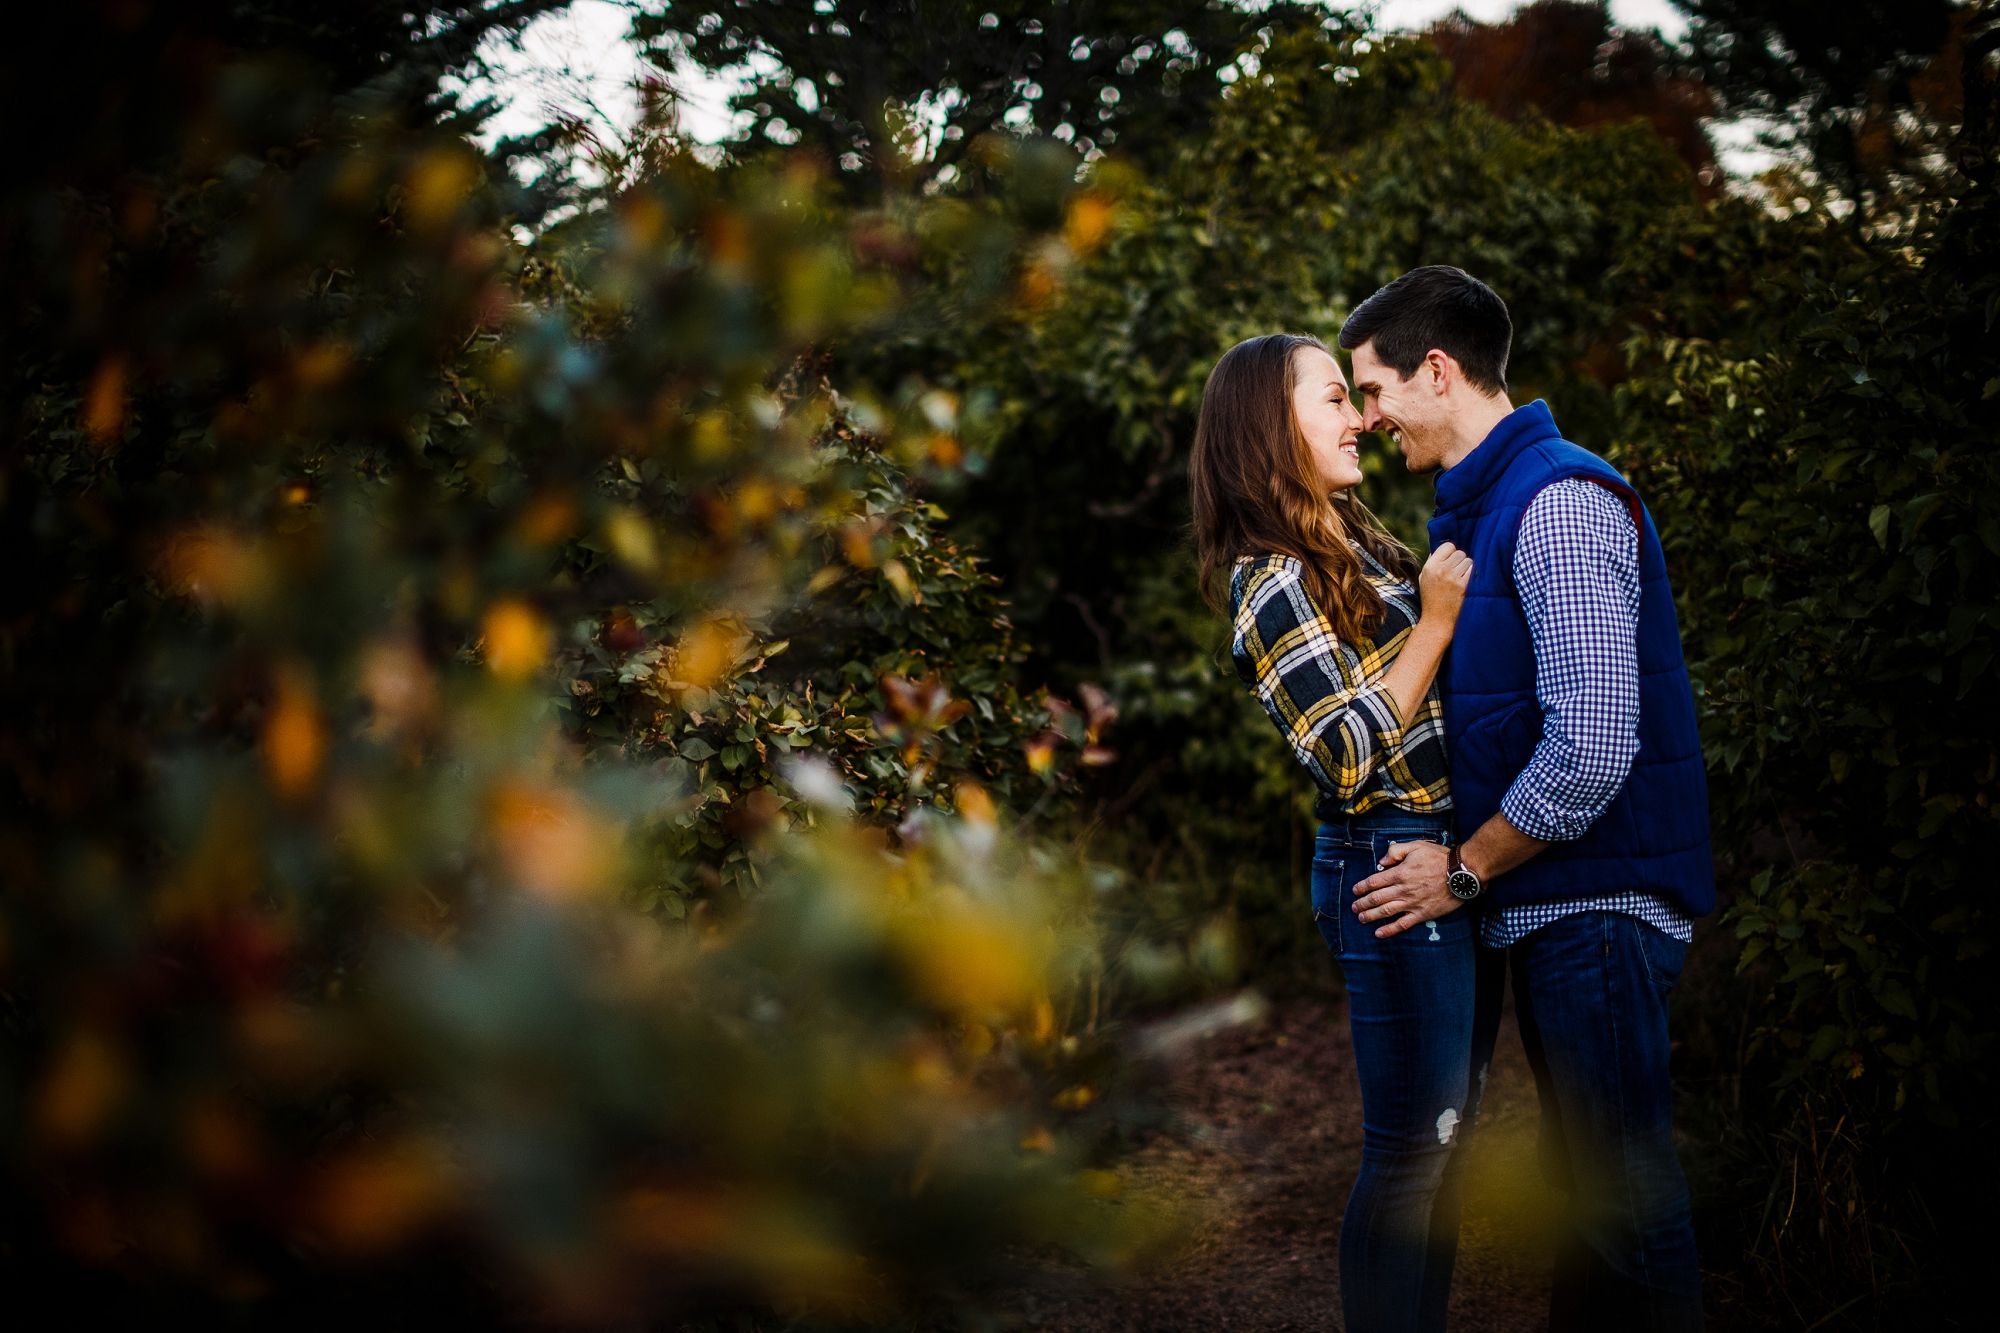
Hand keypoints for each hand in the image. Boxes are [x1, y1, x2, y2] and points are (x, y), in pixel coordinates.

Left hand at [1350, 840, 1465, 938]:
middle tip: (1354, 907)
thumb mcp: (1416, 846)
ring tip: (1361, 918)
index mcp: (1399, 873)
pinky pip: (1402, 924)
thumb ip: (1395, 851)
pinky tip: (1379, 933)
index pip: (1374, 882)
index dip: (1362, 887)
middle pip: (1376, 899)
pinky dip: (1389, 930)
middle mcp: (1402, 890)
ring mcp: (1411, 904)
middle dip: (1362, 903)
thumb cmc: (1439, 858)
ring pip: (1385, 912)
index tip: (1355, 891)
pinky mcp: (1422, 914)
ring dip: (1370, 916)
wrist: (1462, 873)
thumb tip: (1381, 861)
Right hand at [1416, 542, 1473, 629]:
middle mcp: (1440, 570)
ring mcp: (1452, 578)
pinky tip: (1468, 583)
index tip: (1452, 561)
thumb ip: (1432, 562)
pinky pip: (1474, 570)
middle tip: (1458, 572)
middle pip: (1460, 552)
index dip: (1452, 552)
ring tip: (1462, 578)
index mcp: (1429, 567)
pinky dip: (1473, 575)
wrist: (1437, 621)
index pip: (1448, 546)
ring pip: (1469, 560)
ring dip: (1468, 568)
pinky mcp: (1463, 586)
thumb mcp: (1424, 578)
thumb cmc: (1431, 599)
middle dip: (1461, 560)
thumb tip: (1444, 547)